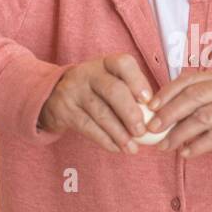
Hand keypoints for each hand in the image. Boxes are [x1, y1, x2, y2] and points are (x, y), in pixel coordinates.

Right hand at [38, 53, 154, 152]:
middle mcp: (88, 73)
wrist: (53, 95)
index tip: (148, 100)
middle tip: (142, 131)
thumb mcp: (110, 82)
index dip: (138, 82)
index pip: (123, 64)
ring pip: (100, 112)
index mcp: (106, 63)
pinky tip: (117, 148)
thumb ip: (132, 94)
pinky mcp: (64, 110)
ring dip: (119, 133)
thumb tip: (158, 117)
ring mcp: (74, 91)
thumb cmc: (95, 91)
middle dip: (130, 113)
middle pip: (113, 90)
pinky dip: (105, 140)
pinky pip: (87, 127)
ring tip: (132, 148)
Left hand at [144, 69, 211, 159]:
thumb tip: (163, 117)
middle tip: (151, 128)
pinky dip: (198, 146)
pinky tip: (186, 153)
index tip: (149, 108)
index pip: (187, 81)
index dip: (165, 93)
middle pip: (191, 98)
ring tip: (165, 146)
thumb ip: (199, 105)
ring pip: (201, 118)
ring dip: (179, 133)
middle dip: (168, 114)